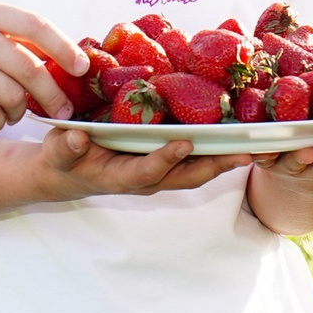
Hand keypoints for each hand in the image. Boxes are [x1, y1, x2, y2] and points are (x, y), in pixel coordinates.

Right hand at [35, 129, 254, 197]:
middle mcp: (146, 178)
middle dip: (216, 166)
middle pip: (186, 176)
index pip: (147, 171)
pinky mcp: (163, 161)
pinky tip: (236, 134)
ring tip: (254, 146)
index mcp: (121, 177)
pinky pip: (193, 158)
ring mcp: (158, 172)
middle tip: (245, 152)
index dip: (165, 159)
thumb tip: (78, 137)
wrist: (66, 172)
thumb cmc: (62, 161)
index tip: (183, 142)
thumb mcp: (57, 153)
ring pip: (196, 169)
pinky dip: (215, 149)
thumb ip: (66, 148)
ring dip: (224, 159)